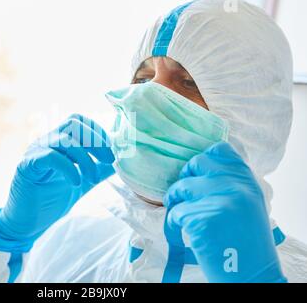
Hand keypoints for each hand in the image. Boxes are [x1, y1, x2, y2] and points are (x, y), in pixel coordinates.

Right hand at [0, 114, 114, 252]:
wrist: (28, 222)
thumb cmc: (52, 199)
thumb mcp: (83, 181)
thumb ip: (100, 169)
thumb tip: (123, 160)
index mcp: (59, 141)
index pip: (79, 120)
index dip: (98, 131)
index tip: (112, 151)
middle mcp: (46, 141)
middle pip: (73, 123)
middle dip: (96, 140)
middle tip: (109, 160)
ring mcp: (35, 151)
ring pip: (64, 139)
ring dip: (85, 158)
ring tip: (93, 178)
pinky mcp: (27, 166)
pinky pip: (50, 156)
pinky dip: (68, 167)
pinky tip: (76, 182)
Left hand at [164, 142, 285, 282]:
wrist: (252, 275)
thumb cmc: (245, 242)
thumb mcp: (247, 204)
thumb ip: (228, 183)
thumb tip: (196, 169)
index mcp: (246, 180)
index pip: (219, 150)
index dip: (202, 161)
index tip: (196, 175)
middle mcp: (235, 186)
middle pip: (196, 163)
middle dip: (184, 179)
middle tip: (182, 196)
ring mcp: (219, 200)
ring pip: (180, 187)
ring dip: (174, 202)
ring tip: (180, 217)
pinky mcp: (203, 218)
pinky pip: (175, 213)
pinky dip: (172, 225)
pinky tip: (180, 234)